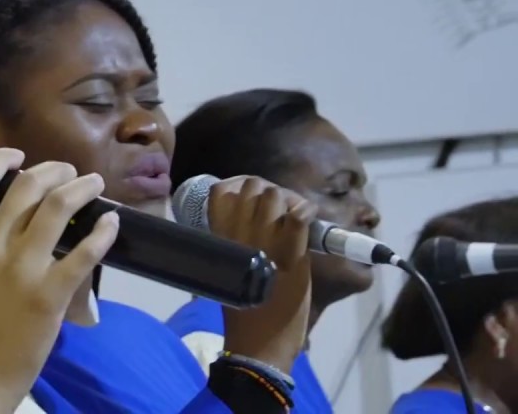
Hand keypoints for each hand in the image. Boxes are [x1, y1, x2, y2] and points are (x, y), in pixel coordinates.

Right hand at [0, 150, 119, 413]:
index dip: (1, 160)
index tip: (18, 157)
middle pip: (27, 186)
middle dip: (53, 170)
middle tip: (67, 173)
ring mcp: (21, 268)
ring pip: (57, 206)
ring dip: (81, 188)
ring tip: (93, 186)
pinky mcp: (50, 294)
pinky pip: (84, 252)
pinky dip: (102, 232)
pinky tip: (111, 225)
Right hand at [210, 176, 315, 372]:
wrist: (260, 341)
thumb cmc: (243, 308)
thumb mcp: (227, 269)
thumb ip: (233, 241)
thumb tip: (251, 218)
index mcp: (219, 238)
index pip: (219, 190)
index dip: (237, 186)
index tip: (249, 200)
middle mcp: (238, 233)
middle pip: (252, 185)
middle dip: (268, 191)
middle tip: (278, 210)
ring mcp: (265, 241)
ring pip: (275, 194)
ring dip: (289, 200)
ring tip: (295, 217)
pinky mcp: (292, 254)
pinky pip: (299, 215)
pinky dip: (306, 211)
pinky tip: (308, 219)